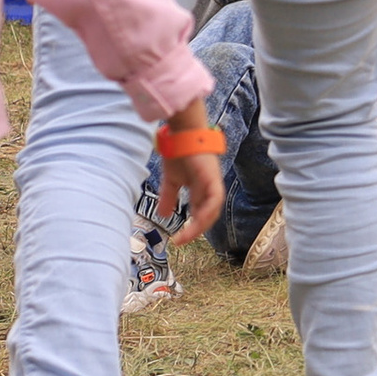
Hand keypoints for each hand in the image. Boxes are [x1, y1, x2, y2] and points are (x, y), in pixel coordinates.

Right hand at [155, 109, 226, 245]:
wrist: (182, 135)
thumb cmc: (179, 154)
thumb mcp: (171, 181)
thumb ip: (168, 197)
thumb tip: (162, 215)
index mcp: (201, 190)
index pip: (200, 214)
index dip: (192, 228)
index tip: (178, 239)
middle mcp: (209, 189)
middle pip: (208, 215)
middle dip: (196, 230)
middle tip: (182, 240)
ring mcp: (213, 184)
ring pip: (213, 210)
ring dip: (201, 224)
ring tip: (187, 234)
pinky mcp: (213, 179)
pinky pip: (214, 199)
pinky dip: (207, 211)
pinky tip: (197, 220)